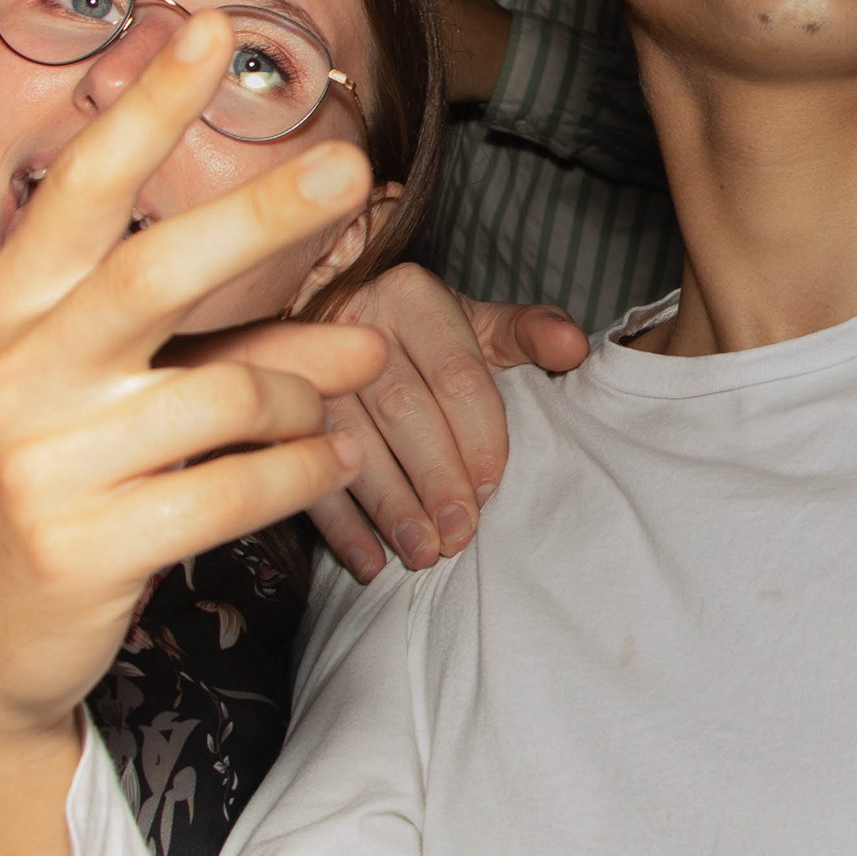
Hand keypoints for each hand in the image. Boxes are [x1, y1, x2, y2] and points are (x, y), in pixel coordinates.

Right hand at [0, 15, 384, 855]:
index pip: (80, 188)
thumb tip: (335, 298)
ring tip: (346, 394)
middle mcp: (16, 372)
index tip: (210, 29)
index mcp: (2, 312)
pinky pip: (238, 488)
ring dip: (310, 393)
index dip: (147, 106)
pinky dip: (304, 473)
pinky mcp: (89, 545)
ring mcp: (46, 461)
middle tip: (351, 169)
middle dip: (262, 216)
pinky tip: (331, 463)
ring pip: (227, 395)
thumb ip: (183, 334)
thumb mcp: (75, 392)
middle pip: (156, 270)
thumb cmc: (39, 488)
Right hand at [310, 265, 589, 579]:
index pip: (455, 372)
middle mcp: (357, 324)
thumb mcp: (477, 326)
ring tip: (420, 553)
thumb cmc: (426, 339)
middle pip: (402, 409)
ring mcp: (311, 366)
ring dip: (387, 505)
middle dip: (434, 478)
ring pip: (350, 440)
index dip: (477, 436)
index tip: (491, 490)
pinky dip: (339, 521)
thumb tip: (574, 346)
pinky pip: (308, 467)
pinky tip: (368, 559)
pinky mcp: (283, 410)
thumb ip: (528, 333)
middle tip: (458, 535)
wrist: (342, 328)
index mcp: (412, 296)